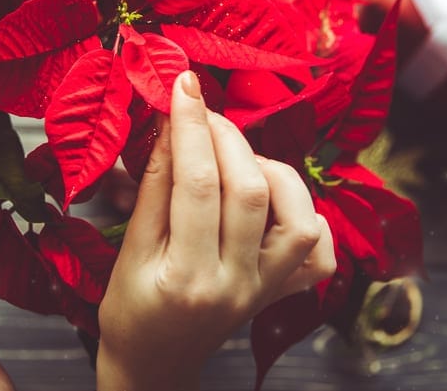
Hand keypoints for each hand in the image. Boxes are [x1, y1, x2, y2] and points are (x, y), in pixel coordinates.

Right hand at [96, 71, 335, 390]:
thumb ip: (153, 186)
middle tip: (201, 109)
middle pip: (250, 192)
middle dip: (226, 136)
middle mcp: (237, 285)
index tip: (182, 84)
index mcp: (187, 279)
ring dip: (267, 168)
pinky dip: (303, 210)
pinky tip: (272, 197)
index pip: (196, 186)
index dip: (191, 127)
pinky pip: (318, 248)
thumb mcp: (128, 250)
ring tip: (231, 159)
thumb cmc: (131, 311)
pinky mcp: (283, 289)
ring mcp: (267, 289)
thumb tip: (172, 123)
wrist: (156, 363)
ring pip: (298, 215)